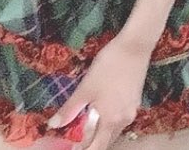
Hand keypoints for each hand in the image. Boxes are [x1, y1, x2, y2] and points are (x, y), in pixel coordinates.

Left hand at [47, 34, 150, 148]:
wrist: (134, 47)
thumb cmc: (108, 67)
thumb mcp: (85, 88)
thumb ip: (70, 109)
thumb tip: (53, 125)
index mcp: (111, 120)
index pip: (97, 146)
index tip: (72, 149)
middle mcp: (124, 120)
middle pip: (107, 140)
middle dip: (92, 144)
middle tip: (77, 142)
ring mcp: (131, 110)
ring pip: (114, 130)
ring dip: (101, 133)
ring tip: (86, 127)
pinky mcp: (135, 100)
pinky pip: (120, 119)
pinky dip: (109, 122)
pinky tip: (102, 112)